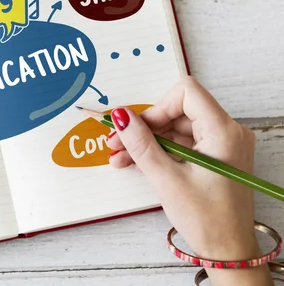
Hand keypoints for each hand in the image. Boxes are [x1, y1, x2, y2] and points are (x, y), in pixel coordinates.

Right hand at [107, 76, 272, 285]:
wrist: (227, 251)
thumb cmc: (207, 219)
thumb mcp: (166, 179)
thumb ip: (142, 144)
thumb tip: (122, 117)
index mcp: (223, 132)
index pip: (186, 93)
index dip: (157, 107)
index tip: (137, 128)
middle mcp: (227, 132)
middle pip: (178, 111)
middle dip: (145, 127)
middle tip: (117, 142)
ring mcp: (222, 144)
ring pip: (176, 128)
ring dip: (147, 141)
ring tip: (121, 157)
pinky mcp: (215, 156)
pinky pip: (182, 143)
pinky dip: (160, 151)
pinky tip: (136, 162)